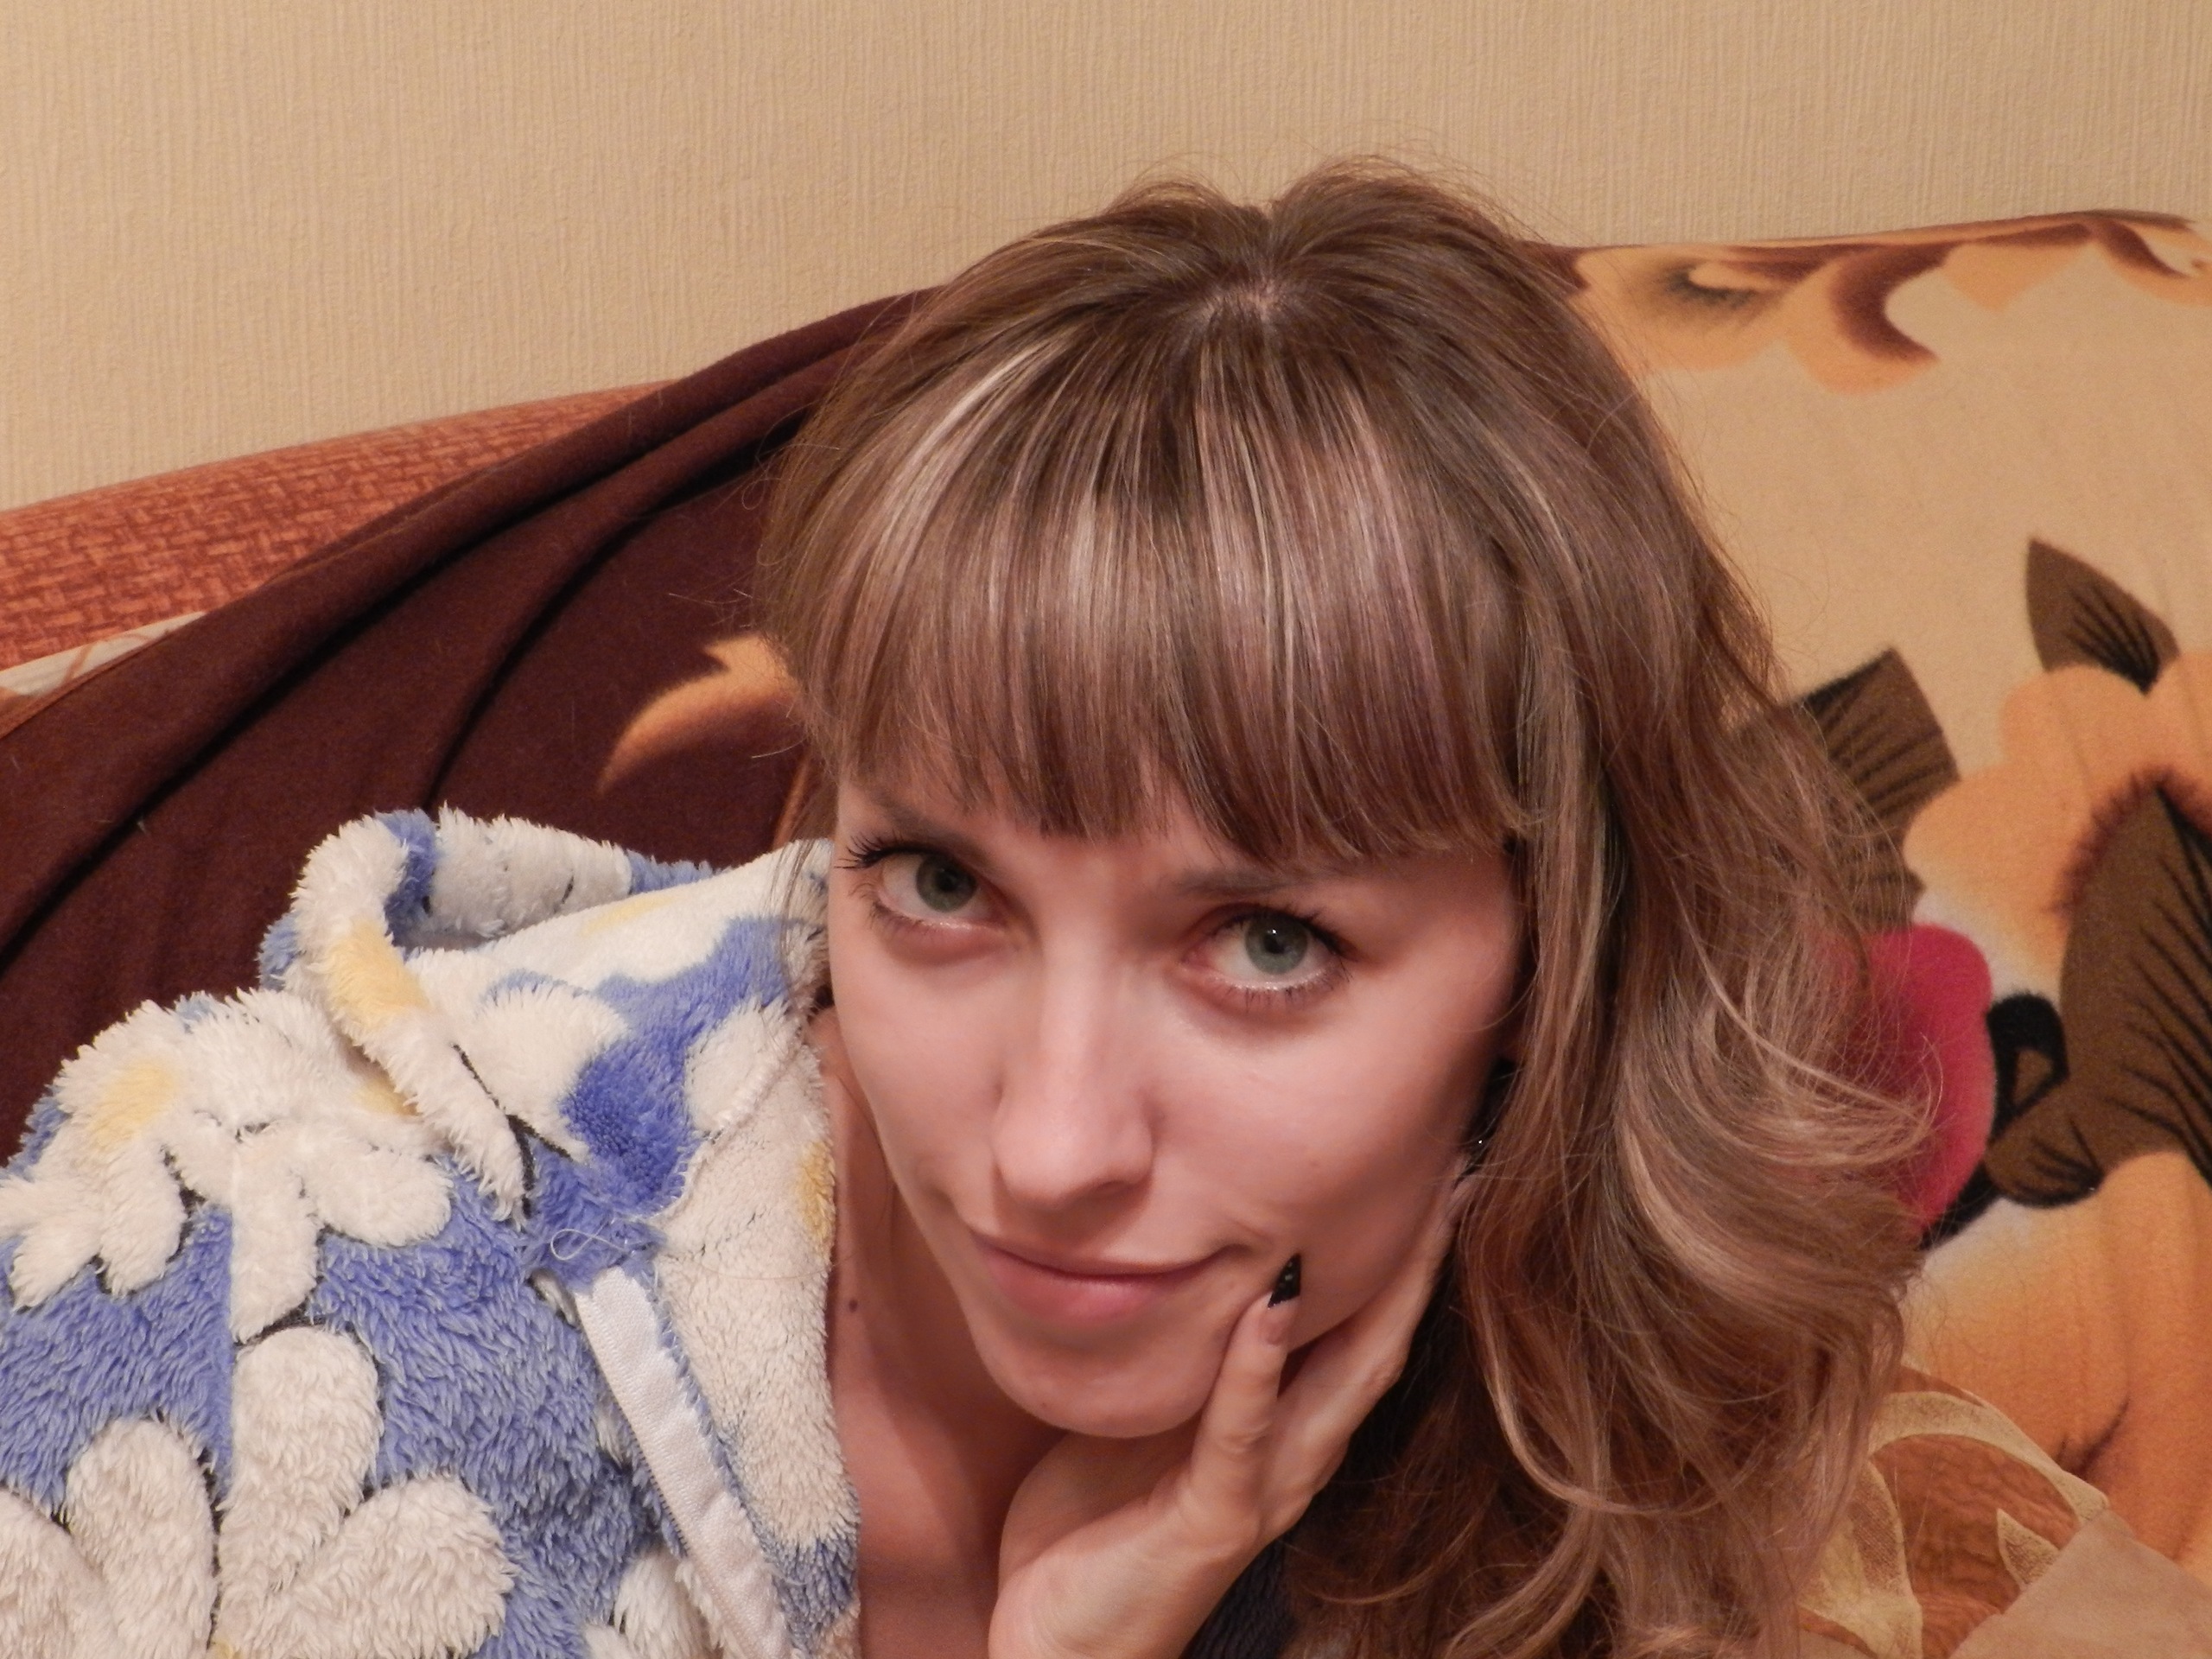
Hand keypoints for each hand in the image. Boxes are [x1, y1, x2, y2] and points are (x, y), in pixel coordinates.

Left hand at [988, 1185, 1461, 1658]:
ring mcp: (1262, 1490)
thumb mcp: (1150, 1412)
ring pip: (1340, 1380)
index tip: (1441, 1166)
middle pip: (1380, 1343)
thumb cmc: (1095, 1524)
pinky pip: (1242, 1428)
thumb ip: (1187, 1351)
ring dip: (1374, 1295)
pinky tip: (1272, 1299)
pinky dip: (1257, 1361)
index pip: (1364, 1325)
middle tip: (1460, 1172)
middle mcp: (1295, 1457)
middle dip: (1420, 1259)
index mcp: (1284, 1427)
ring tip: (1410, 1215)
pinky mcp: (1212, 1518)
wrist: (1054, 1643)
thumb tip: (1191, 1253)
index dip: (1405, 1251)